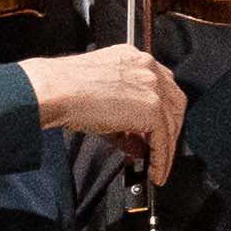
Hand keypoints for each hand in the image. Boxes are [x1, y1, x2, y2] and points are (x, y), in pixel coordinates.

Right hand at [22, 37, 187, 161]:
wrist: (56, 90)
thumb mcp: (102, 99)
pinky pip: (163, 140)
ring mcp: (152, 87)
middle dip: (170, 130)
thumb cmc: (65, 90)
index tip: (158, 130)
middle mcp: (147, 68)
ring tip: (157, 168)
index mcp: (134, 59)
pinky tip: (155, 171)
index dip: (163, 111)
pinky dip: (161, 159)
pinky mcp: (151, 108)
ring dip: (166, 149)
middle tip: (160, 151)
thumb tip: (137, 145)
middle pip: (174, 103)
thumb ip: (124, 119)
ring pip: (171, 123)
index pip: (162, 86)